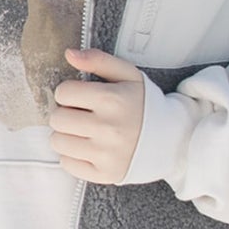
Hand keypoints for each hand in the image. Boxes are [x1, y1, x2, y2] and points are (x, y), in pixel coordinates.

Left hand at [49, 49, 145, 183]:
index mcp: (112, 100)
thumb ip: (98, 60)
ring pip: (57, 142)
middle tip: (80, 114)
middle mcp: (108, 128)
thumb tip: (69, 54)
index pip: (63, 92)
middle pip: (57, 119)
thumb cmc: (144, 105)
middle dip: (65, 113)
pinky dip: (72, 156)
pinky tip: (87, 148)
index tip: (79, 96)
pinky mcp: (105, 174)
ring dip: (65, 135)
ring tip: (82, 131)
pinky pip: (67, 164)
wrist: (171, 138)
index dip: (68, 92)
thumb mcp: (128, 75)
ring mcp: (106, 154)